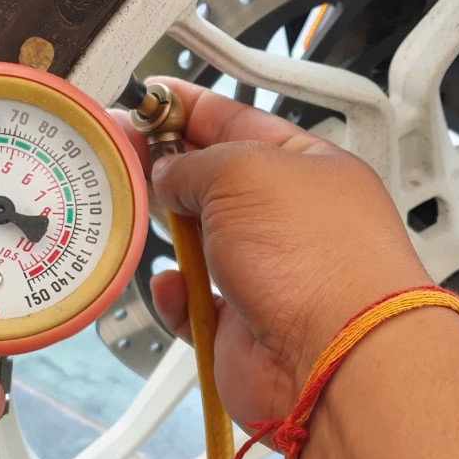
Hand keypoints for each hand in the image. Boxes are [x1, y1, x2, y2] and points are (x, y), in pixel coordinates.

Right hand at [113, 78, 432, 426]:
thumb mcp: (242, 173)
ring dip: (171, 234)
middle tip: (126, 152)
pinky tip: (174, 286)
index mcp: (304, 167)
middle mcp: (288, 219)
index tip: (150, 99)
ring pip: (200, 242)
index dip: (189, 108)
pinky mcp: (243, 323)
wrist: (332, 359)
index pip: (237, 121)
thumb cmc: (318, 261)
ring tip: (142, 218)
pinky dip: (177, 296)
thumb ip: (193, 162)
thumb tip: (168, 173)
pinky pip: (194, 303)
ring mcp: (268, 272)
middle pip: (215, 182)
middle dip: (169, 167)